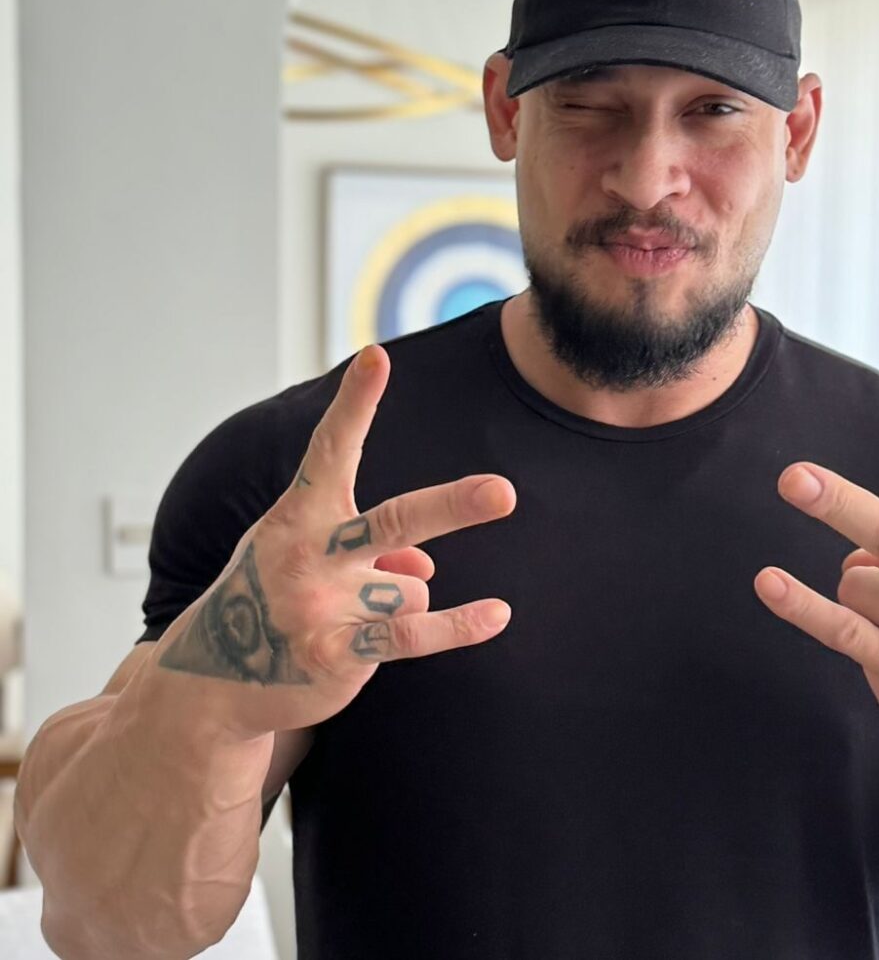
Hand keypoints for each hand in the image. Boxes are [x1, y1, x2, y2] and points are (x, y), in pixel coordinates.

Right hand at [152, 344, 515, 739]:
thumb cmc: (269, 596)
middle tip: (503, 493)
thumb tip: (427, 569)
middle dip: (452, 506)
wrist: (209, 685)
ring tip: (347, 618)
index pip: (330, 448)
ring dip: (396, 601)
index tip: (377, 357)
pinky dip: (458, 625)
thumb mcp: (306, 555)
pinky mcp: (337, 655)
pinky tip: (497, 614)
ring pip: (412, 587)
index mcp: (296, 514)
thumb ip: (370, 547)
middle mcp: (306, 554)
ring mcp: (320, 606)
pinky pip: (415, 634)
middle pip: (396, 523)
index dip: (354, 402)